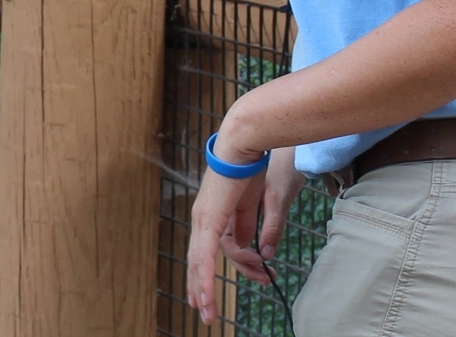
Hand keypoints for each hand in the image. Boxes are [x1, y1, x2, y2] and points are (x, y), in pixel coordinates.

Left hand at [188, 143, 302, 323]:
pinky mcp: (209, 218)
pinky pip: (205, 253)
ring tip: (207, 312)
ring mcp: (203, 217)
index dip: (218, 270)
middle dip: (201, 288)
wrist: (248, 143)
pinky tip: (204, 293)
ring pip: (198, 261)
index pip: (210, 249)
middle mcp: (203, 216)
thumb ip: (253, 226)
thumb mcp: (257, 204)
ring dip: (203, 288)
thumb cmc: (256, 166)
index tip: (232, 286)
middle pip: (198, 259)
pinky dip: (204, 275)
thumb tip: (256, 249)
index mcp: (213, 212)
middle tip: (204, 314)